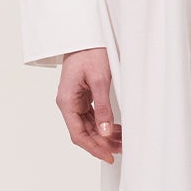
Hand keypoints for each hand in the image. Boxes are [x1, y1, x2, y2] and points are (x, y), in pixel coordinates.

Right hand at [56, 47, 122, 161]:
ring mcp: (75, 100)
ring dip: (104, 135)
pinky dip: (103, 123)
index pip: (78, 134)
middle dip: (102, 143)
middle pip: (84, 132)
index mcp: (67, 101)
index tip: (108, 156)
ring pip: (89, 125)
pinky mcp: (82, 96)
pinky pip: (92, 116)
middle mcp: (68, 103)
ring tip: (123, 141)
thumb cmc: (90, 51)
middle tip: (121, 149)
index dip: (93, 148)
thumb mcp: (100, 79)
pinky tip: (116, 128)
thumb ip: (103, 107)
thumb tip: (105, 131)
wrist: (85, 35)